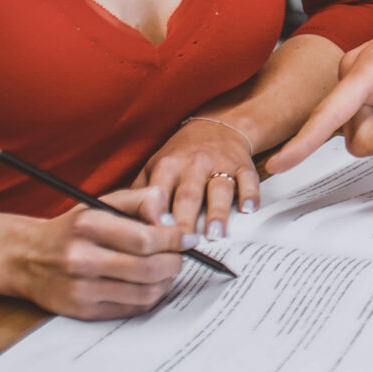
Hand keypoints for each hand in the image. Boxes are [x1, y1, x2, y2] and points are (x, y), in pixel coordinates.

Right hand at [0, 187, 189, 319]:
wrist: (26, 258)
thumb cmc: (74, 228)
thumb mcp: (103, 203)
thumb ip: (143, 201)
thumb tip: (172, 222)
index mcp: (88, 225)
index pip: (146, 238)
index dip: (175, 239)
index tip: (187, 238)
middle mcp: (81, 258)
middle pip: (149, 268)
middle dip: (175, 262)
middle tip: (180, 256)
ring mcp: (80, 288)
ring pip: (145, 292)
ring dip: (166, 282)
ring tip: (166, 269)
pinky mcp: (82, 311)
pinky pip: (131, 308)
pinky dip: (149, 297)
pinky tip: (149, 284)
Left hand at [134, 115, 261, 236]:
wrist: (217, 128)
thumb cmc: (181, 156)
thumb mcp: (155, 166)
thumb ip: (140, 194)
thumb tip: (122, 224)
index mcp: (168, 165)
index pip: (159, 194)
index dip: (155, 216)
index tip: (153, 237)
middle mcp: (194, 164)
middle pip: (188, 194)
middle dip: (186, 219)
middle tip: (183, 243)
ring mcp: (221, 164)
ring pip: (219, 188)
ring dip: (218, 211)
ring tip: (216, 234)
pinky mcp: (243, 166)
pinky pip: (249, 180)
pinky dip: (250, 195)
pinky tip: (249, 209)